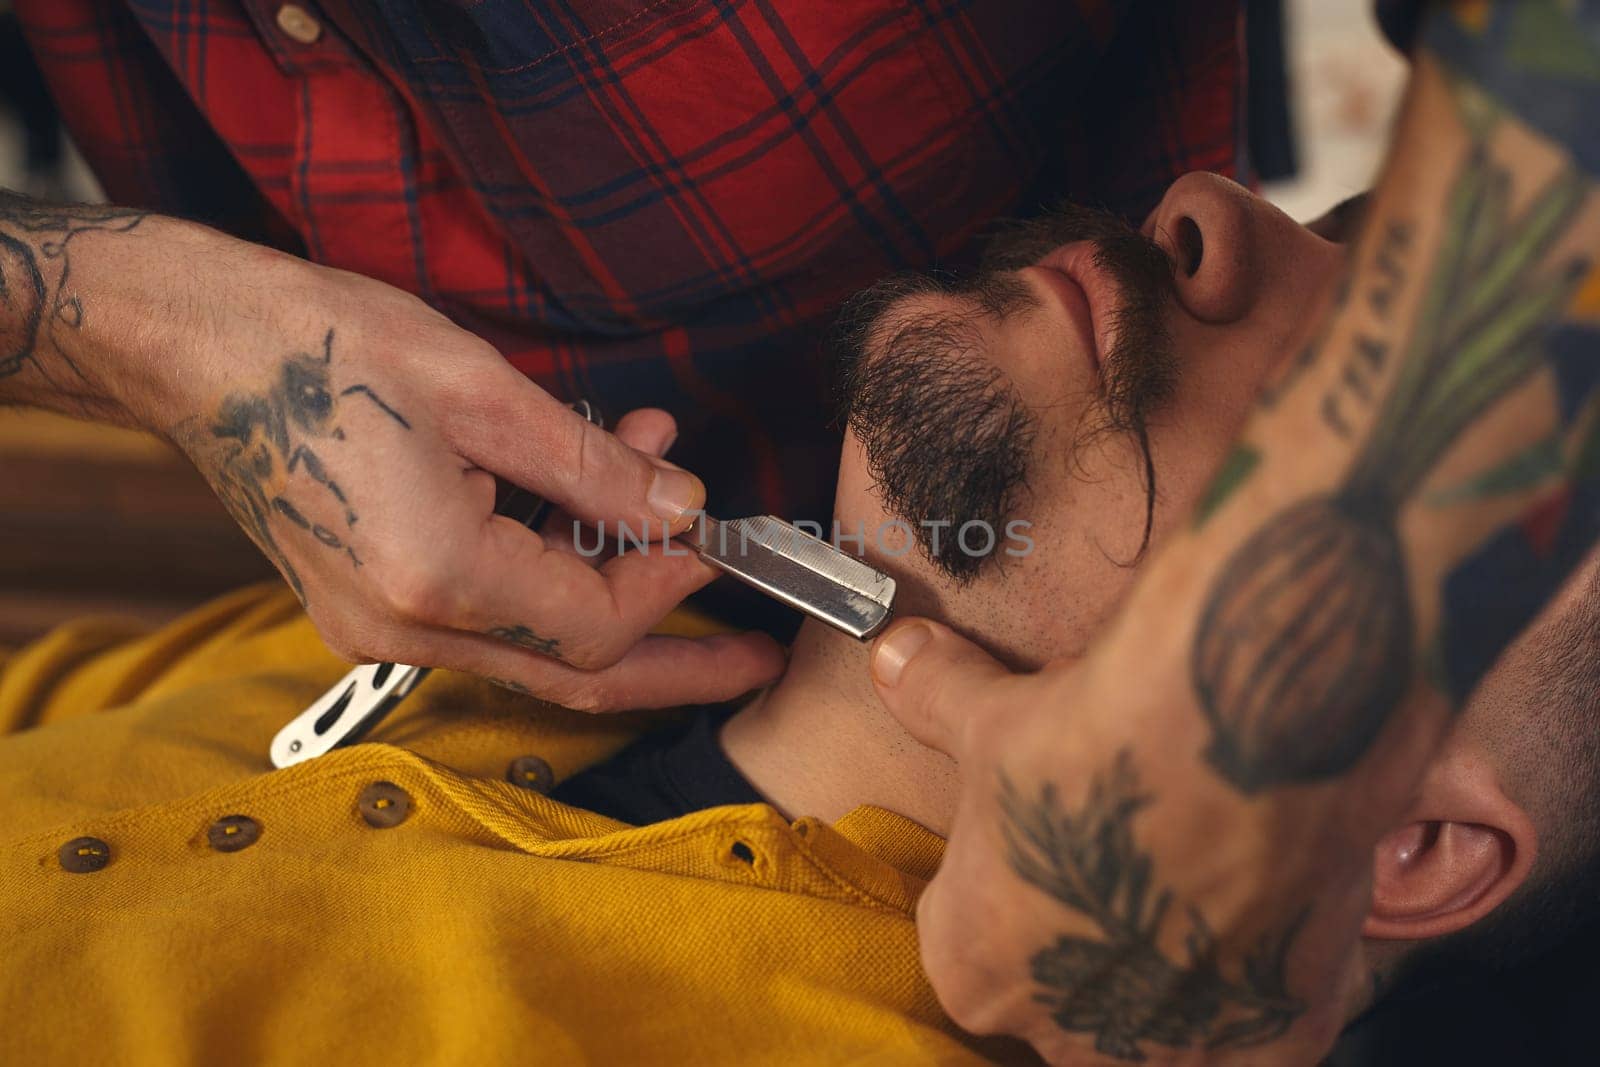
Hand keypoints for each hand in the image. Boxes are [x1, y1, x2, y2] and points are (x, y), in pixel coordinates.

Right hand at [150, 244, 783, 709]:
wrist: (197, 347)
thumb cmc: (326, 348)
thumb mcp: (485, 392)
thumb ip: (593, 468)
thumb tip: (680, 510)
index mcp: (435, 578)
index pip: (593, 623)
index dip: (669, 584)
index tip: (714, 536)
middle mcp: (402, 627)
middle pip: (572, 675)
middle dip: (674, 667)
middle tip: (753, 659)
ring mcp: (376, 626)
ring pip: (531, 652)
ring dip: (607, 588)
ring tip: (664, 501)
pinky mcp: (366, 605)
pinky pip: (484, 618)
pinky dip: (545, 573)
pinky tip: (583, 501)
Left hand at [868, 619, 1369, 1064]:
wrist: (1237, 742)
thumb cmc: (1094, 744)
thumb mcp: (988, 716)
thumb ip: (934, 697)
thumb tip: (896, 655)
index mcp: (973, 971)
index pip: (979, 938)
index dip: (1020, 873)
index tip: (1062, 823)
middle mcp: (1061, 1036)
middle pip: (1073, 985)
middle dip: (1102, 918)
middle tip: (1138, 836)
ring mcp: (1171, 1052)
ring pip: (1170, 1011)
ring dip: (1186, 950)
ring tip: (1213, 857)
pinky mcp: (1277, 1044)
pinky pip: (1269, 1019)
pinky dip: (1278, 965)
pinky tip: (1280, 891)